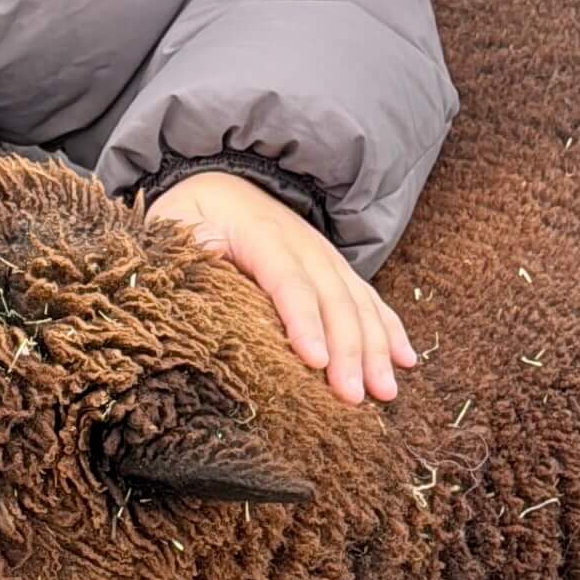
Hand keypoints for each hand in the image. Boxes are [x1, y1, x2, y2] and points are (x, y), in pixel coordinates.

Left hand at [143, 171, 415, 403]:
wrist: (219, 182)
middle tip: (353, 397)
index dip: (303, 320)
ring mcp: (323, 254)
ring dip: (375, 348)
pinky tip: (405, 360)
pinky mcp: (333, 269)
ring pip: (358, 302)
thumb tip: (190, 307)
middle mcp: (301, 242)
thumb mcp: (174, 228)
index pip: (286, 279)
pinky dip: (389, 330)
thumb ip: (184, 260)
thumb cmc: (190, 215)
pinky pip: (368, 299)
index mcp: (258, 232)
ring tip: (384, 392)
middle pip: (332, 297)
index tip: (316, 361)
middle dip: (348, 349)